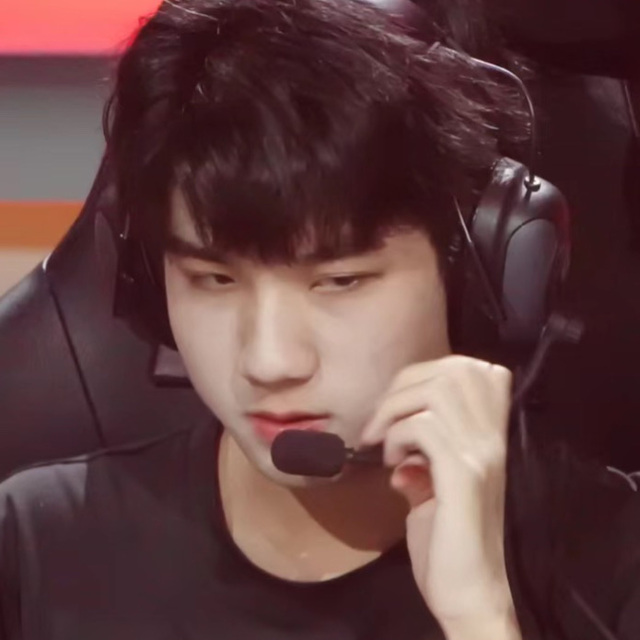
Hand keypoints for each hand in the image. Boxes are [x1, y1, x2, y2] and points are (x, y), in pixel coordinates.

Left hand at [361, 355, 520, 639]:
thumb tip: (400, 443)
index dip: (429, 372)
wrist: (469, 593)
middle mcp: (493, 437)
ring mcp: (481, 453)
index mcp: (492, 435)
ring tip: (385, 443)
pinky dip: (397, 436)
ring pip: (435, 391)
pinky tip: (393, 463)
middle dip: (403, 386)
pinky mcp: (462, 475)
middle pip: (450, 370)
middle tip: (381, 423)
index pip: (474, 369)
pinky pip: (423, 426)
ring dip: (396, 409)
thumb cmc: (450, 541)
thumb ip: (425, 456)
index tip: (402, 402)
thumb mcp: (437, 487)